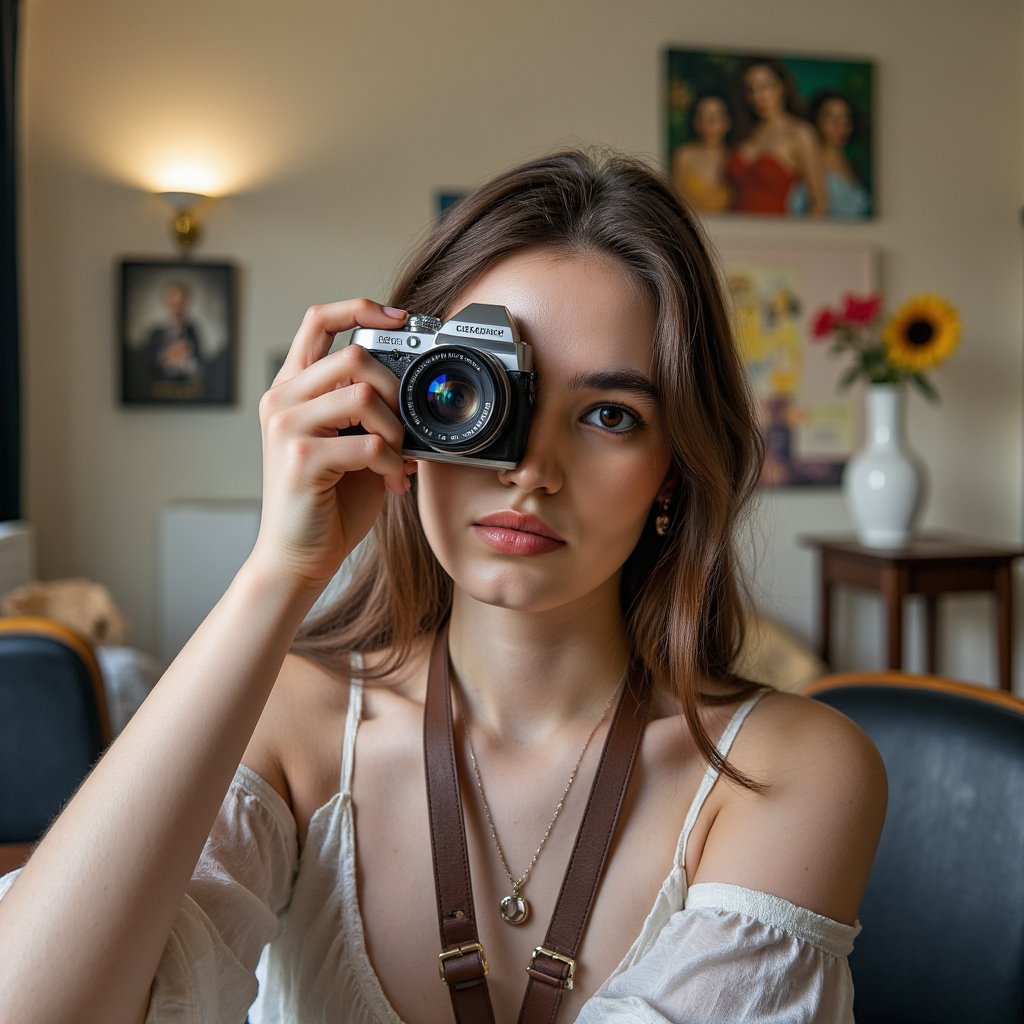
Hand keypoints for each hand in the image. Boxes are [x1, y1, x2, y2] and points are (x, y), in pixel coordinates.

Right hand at [250, 300, 414, 592]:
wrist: (298, 557)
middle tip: (403, 427)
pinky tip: (391, 483)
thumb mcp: (352, 445)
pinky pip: (369, 443)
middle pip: (354, 355)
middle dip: (396, 389)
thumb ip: (370, 412)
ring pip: (364, 393)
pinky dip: (392, 463)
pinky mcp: (300, 457)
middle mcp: (282, 400)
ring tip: (396, 459)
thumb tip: (416, 390)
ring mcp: (286, 426)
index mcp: (292, 389)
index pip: (318, 321)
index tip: (401, 317)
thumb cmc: (328, 503)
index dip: (361, 308)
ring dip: (396, 429)